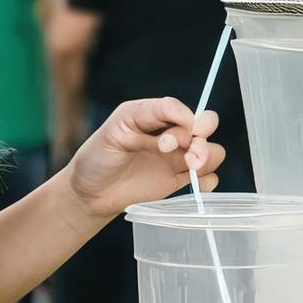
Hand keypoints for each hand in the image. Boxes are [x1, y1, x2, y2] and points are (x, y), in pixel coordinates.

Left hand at [64, 97, 224, 219]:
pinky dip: (207, 180)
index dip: (186, 120)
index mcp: (155, 116)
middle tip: (187, 154)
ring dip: (207, 158)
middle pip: (207, 127)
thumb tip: (185, 116)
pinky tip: (191, 183)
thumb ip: (149, 113)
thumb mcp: (118, 124)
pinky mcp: (177, 181)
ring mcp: (175, 158)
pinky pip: (208, 179)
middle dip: (203, 138)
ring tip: (187, 167)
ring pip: (214, 152)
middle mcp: (169, 135)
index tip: (172, 135)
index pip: (185, 111)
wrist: (89, 191)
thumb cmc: (99, 153)